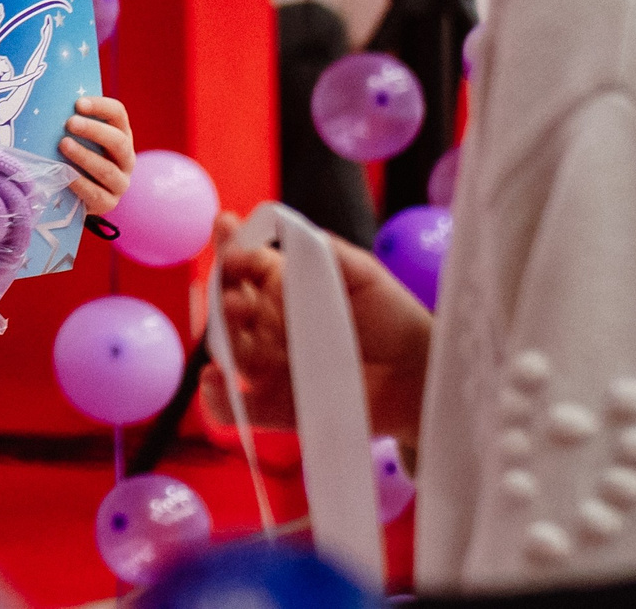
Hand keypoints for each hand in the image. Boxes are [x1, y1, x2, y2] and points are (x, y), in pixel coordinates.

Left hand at [61, 95, 135, 212]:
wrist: (75, 195)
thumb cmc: (74, 156)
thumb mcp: (78, 137)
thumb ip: (72, 123)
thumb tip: (47, 102)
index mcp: (120, 134)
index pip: (118, 114)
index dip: (100, 107)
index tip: (78, 103)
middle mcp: (126, 158)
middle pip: (118, 141)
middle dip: (94, 130)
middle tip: (70, 122)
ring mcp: (120, 183)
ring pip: (107, 169)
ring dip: (84, 156)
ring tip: (63, 144)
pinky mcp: (108, 203)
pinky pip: (95, 193)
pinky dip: (79, 183)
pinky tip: (64, 173)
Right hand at [202, 211, 434, 439]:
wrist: (422, 374)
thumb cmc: (391, 316)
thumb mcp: (361, 272)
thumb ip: (323, 250)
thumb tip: (282, 226)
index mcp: (279, 287)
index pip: (243, 263)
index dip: (230, 245)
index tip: (226, 230)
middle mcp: (265, 325)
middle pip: (228, 306)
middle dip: (222, 292)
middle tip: (232, 286)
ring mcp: (267, 367)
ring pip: (229, 351)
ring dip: (221, 335)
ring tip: (231, 316)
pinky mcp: (276, 409)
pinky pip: (237, 409)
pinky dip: (217, 399)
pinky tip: (214, 381)